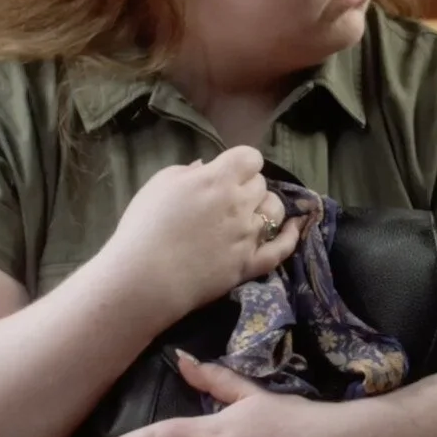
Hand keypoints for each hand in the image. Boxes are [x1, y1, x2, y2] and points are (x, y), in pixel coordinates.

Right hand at [96, 146, 301, 322]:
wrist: (144, 278)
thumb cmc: (144, 226)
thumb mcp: (159, 184)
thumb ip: (188, 172)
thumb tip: (207, 167)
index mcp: (218, 179)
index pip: (250, 157)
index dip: (242, 162)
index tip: (230, 171)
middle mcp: (240, 204)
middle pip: (261, 184)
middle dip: (248, 186)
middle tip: (228, 197)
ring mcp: (249, 235)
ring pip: (275, 211)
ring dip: (265, 207)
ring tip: (250, 212)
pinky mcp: (250, 264)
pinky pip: (281, 248)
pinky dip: (290, 236)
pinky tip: (293, 228)